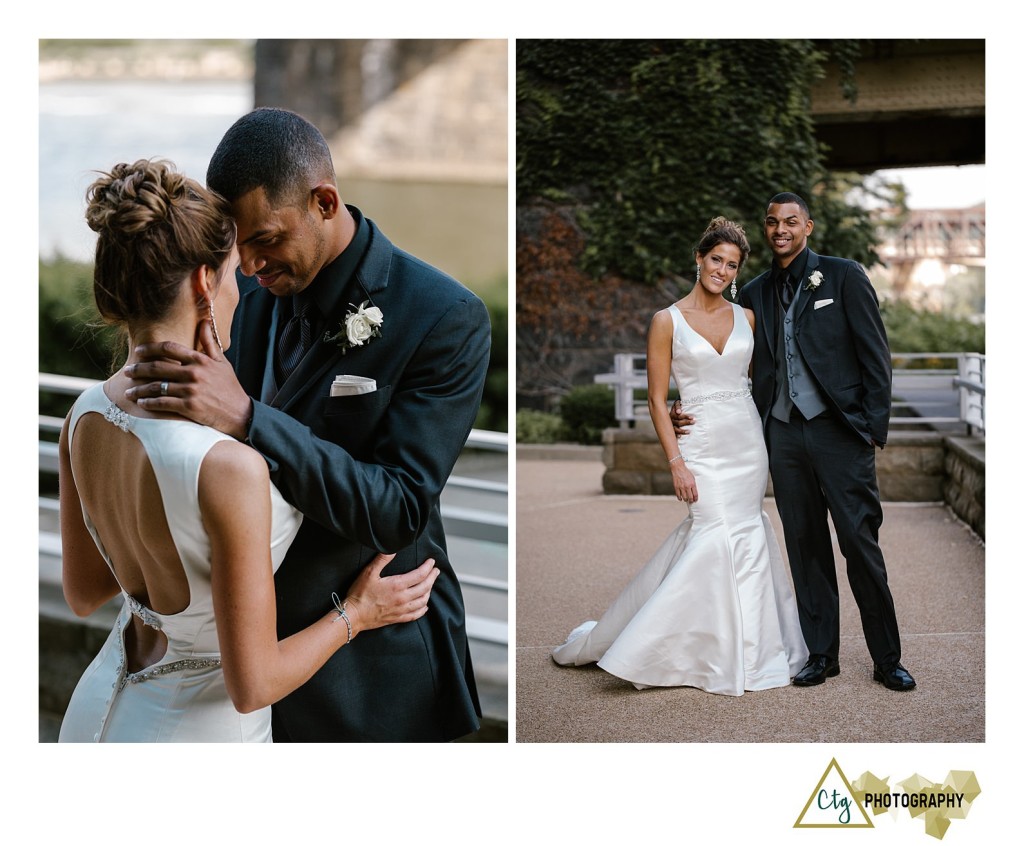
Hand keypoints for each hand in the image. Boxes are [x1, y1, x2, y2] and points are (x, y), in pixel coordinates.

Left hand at [124, 320, 251, 438]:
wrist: (240, 413)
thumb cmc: (230, 387)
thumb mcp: (222, 363)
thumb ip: (209, 343)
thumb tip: (204, 322)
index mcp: (200, 360)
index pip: (169, 348)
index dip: (151, 348)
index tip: (139, 352)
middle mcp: (194, 373)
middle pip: (158, 367)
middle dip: (139, 369)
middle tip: (128, 371)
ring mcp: (191, 390)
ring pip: (157, 387)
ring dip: (139, 389)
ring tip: (129, 391)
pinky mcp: (189, 407)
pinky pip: (162, 403)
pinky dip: (149, 403)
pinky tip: (141, 404)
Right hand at [344, 554, 439, 636]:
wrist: (353, 615)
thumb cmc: (360, 594)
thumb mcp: (369, 573)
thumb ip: (382, 560)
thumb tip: (392, 549)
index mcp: (397, 585)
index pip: (420, 575)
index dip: (428, 567)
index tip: (432, 562)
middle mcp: (403, 598)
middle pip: (424, 587)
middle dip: (432, 578)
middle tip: (436, 571)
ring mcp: (401, 609)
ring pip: (422, 601)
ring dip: (429, 591)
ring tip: (431, 584)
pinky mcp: (397, 618)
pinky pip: (415, 615)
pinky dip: (423, 609)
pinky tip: (425, 606)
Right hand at [670, 399, 694, 435]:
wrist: (671, 409)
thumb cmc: (677, 406)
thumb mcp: (677, 403)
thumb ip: (677, 406)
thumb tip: (679, 412)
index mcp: (672, 414)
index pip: (678, 416)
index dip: (685, 417)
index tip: (692, 417)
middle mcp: (671, 420)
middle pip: (678, 423)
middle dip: (686, 423)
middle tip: (693, 422)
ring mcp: (670, 426)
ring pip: (675, 429)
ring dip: (682, 431)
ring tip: (689, 432)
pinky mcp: (671, 430)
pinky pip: (673, 434)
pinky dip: (676, 435)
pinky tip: (680, 437)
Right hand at [671, 461, 697, 503]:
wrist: (678, 468)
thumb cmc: (686, 472)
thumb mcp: (692, 478)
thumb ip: (693, 485)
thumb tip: (694, 491)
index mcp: (692, 484)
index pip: (695, 494)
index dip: (696, 499)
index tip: (695, 500)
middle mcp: (687, 486)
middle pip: (690, 497)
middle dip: (691, 501)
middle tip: (691, 501)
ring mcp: (681, 487)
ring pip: (684, 498)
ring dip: (686, 500)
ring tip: (686, 499)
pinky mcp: (676, 487)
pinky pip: (678, 495)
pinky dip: (680, 498)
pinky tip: (681, 498)